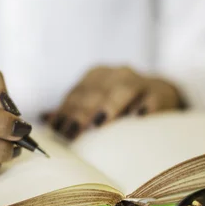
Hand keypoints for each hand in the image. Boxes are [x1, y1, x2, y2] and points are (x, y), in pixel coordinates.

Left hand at [47, 66, 181, 139]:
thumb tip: (44, 119)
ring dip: (109, 106)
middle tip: (72, 132)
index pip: (78, 92)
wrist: (160, 93)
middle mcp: (117, 73)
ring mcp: (140, 81)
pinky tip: (139, 116)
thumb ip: (73, 110)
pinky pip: (153, 98)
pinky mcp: (160, 93)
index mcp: (97, 75)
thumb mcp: (96, 101)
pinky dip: (146, 106)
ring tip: (98, 123)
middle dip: (82, 112)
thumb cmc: (120, 102)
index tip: (58, 129)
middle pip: (96, 92)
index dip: (66, 110)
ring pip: (123, 90)